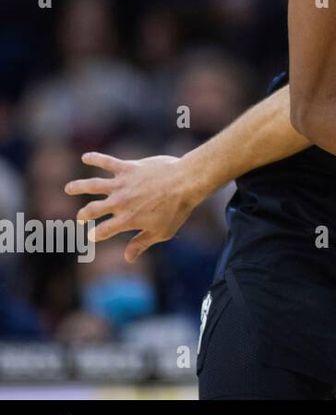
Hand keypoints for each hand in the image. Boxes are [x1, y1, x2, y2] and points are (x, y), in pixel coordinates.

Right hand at [65, 153, 205, 262]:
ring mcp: (122, 184)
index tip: (90, 237)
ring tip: (69, 188)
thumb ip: (142, 243)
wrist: (186, 182)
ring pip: (93, 185)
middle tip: (80, 217)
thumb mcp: (162, 232)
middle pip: (92, 210)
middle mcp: (120, 202)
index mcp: (127, 220)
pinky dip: (95, 159)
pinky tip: (86, 157)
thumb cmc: (177, 209)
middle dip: (83, 215)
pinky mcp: (128, 168)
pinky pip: (108, 162)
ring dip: (78, 187)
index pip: (103, 231)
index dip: (95, 235)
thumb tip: (127, 258)